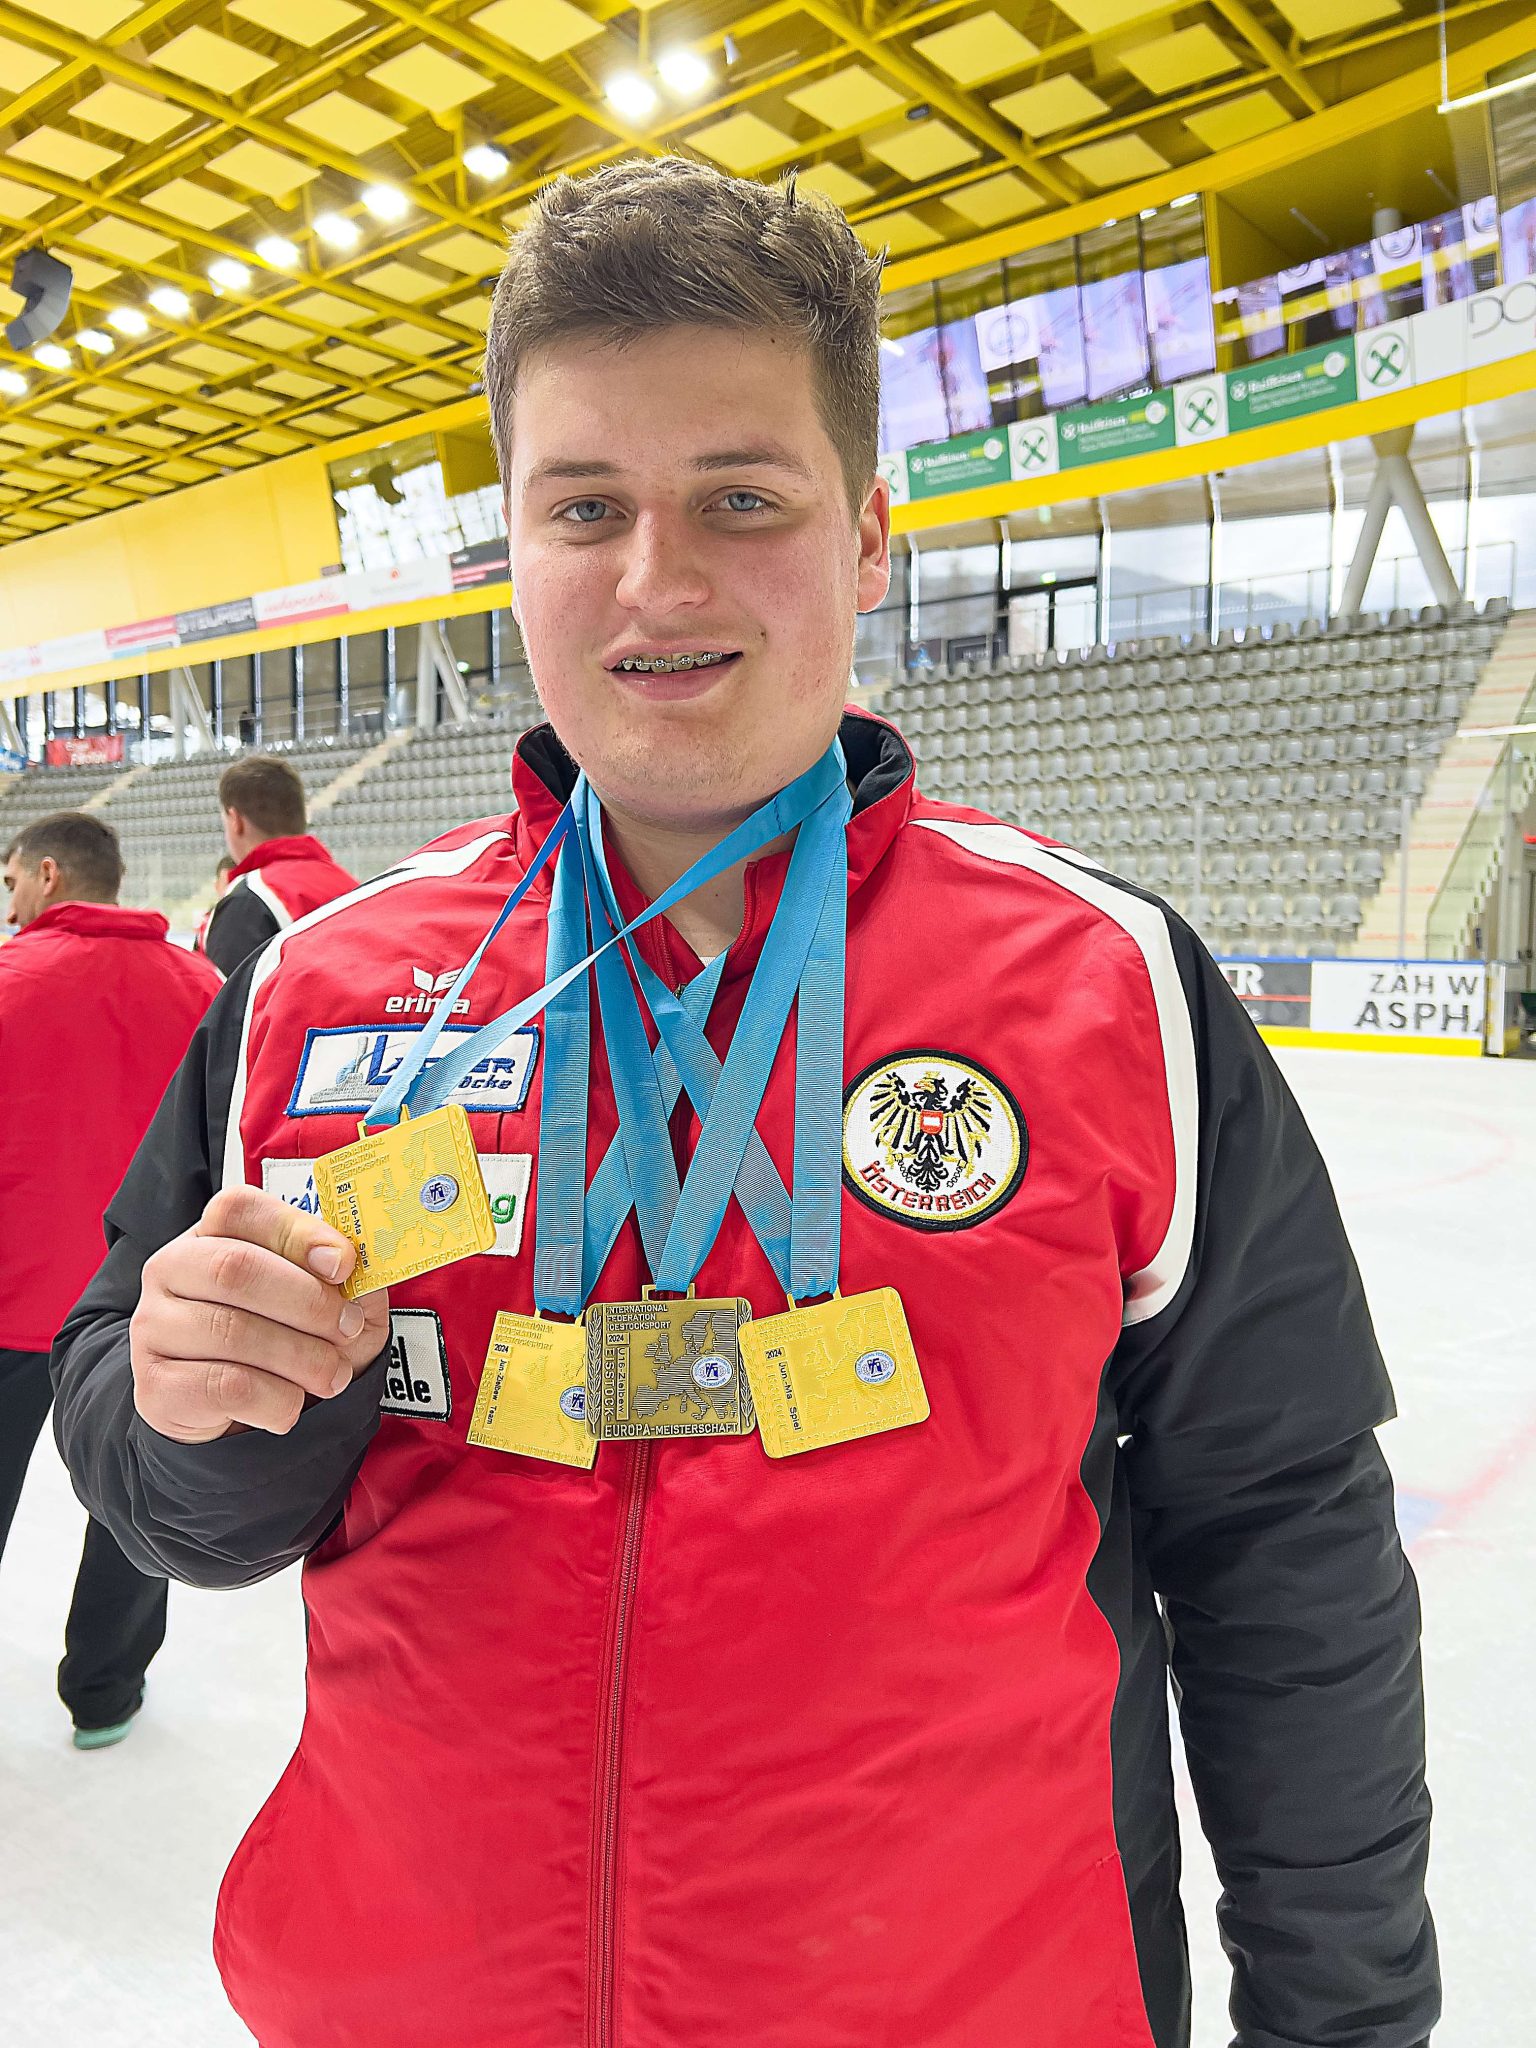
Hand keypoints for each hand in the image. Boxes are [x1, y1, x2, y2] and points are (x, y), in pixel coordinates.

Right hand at [131, 1186, 390, 1443]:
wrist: (237, 1415)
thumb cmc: (286, 1341)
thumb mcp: (325, 1300)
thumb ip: (343, 1275)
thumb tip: (360, 1264)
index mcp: (211, 1235)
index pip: (239, 1208)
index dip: (296, 1231)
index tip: (344, 1263)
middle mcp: (171, 1271)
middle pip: (235, 1268)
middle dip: (308, 1302)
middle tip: (347, 1328)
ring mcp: (154, 1328)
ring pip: (232, 1331)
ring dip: (301, 1357)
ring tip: (331, 1374)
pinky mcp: (157, 1387)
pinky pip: (225, 1386)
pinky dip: (276, 1399)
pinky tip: (290, 1404)